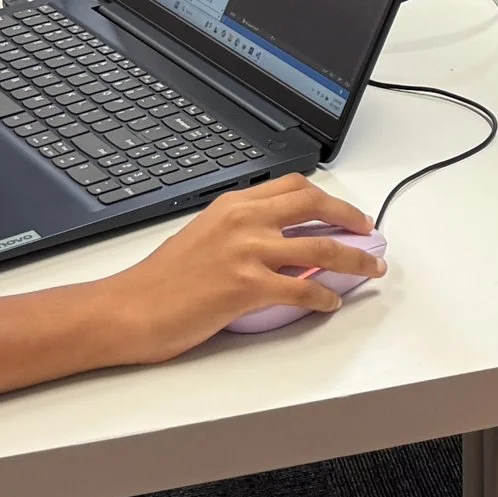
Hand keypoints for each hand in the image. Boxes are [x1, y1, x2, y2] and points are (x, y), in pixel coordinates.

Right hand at [113, 175, 382, 361]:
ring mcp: (246, 251)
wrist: (128, 309)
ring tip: (369, 268)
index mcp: (233, 204)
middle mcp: (243, 220)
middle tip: (369, 232)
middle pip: (314, 206)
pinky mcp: (246, 286)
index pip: (293, 187)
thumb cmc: (159, 281)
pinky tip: (330, 302)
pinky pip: (301, 288)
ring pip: (320, 248)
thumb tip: (281, 243)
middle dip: (350, 218)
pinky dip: (324, 296)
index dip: (327, 198)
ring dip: (354, 259)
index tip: (344, 211)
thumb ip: (242, 231)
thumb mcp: (204, 236)